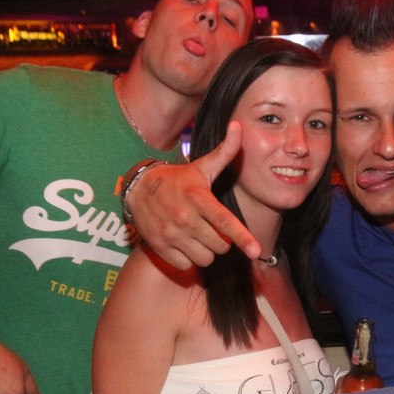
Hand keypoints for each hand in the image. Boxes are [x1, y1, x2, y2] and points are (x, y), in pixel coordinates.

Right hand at [127, 122, 259, 269]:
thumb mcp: (201, 166)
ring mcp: (171, 234)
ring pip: (205, 258)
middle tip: (212, 228)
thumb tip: (239, 127)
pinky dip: (189, 259)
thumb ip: (225, 152)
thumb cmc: (177, 180)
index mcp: (198, 198)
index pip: (224, 221)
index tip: (256, 251)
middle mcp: (184, 217)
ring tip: (198, 236)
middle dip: (221, 240)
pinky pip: (186, 266)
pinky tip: (184, 243)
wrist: (137, 189)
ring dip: (206, 251)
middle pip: (220, 246)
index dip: (242, 237)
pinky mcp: (160, 247)